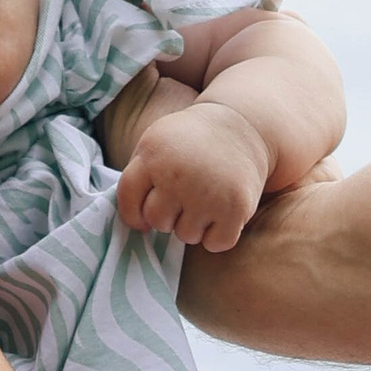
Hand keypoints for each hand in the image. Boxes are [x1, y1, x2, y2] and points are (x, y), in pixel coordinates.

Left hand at [115, 102, 270, 251]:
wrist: (243, 125)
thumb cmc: (192, 142)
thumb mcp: (157, 143)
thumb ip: (139, 177)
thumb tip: (137, 223)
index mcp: (154, 155)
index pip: (127, 199)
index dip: (133, 213)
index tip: (143, 216)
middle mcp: (178, 175)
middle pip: (157, 221)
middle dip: (168, 216)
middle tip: (185, 197)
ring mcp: (207, 193)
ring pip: (186, 236)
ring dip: (195, 225)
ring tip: (206, 199)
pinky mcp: (235, 209)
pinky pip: (214, 244)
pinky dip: (218, 235)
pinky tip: (223, 211)